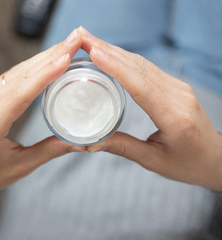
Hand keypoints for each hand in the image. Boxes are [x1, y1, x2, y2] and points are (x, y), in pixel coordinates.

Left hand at [0, 30, 85, 204]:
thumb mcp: (19, 167)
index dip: (45, 74)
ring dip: (44, 56)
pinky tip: (49, 58)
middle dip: (51, 55)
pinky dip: (33, 65)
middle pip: (21, 75)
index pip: (21, 94)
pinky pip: (12, 75)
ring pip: (18, 71)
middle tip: (77, 38)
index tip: (66, 56)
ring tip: (69, 44)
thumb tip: (80, 142)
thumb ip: (49, 151)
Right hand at [79, 28, 221, 190]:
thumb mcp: (153, 160)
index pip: (140, 86)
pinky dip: (126, 59)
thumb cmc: (187, 163)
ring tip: (91, 42)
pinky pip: (147, 68)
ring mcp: (178, 88)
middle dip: (109, 50)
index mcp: (173, 116)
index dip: (116, 67)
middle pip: (139, 67)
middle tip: (83, 39)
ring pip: (143, 63)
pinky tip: (111, 54)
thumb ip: (122, 148)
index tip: (94, 53)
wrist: (215, 158)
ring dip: (116, 51)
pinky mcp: (175, 86)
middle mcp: (178, 96)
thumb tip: (89, 144)